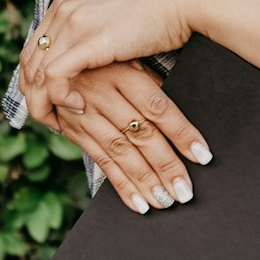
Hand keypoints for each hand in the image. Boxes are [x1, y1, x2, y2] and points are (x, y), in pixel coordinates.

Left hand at [18, 0, 203, 116]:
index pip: (37, 38)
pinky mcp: (88, 42)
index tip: (50, 91)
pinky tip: (76, 107)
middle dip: (34, 89)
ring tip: (59, 117)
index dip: (37, 70)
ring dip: (42, 100)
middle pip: (31, 56)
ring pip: (37, 71)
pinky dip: (57, 98)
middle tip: (49, 111)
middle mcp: (66, 5)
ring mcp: (75, 22)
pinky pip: (54, 78)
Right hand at [32, 60, 212, 213]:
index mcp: (124, 74)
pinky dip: (121, 185)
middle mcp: (103, 96)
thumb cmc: (108, 57)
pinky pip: (100, 161)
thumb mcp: (131, 58)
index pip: (158, 108)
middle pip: (141, 135)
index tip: (202, 155)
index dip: (181, 132)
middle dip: (166, 166)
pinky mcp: (75, 132)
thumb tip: (183, 113)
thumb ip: (152, 84)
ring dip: (145, 181)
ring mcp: (86, 115)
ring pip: (120, 153)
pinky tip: (138, 203)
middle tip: (185, 191)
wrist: (57, 56)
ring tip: (166, 202)